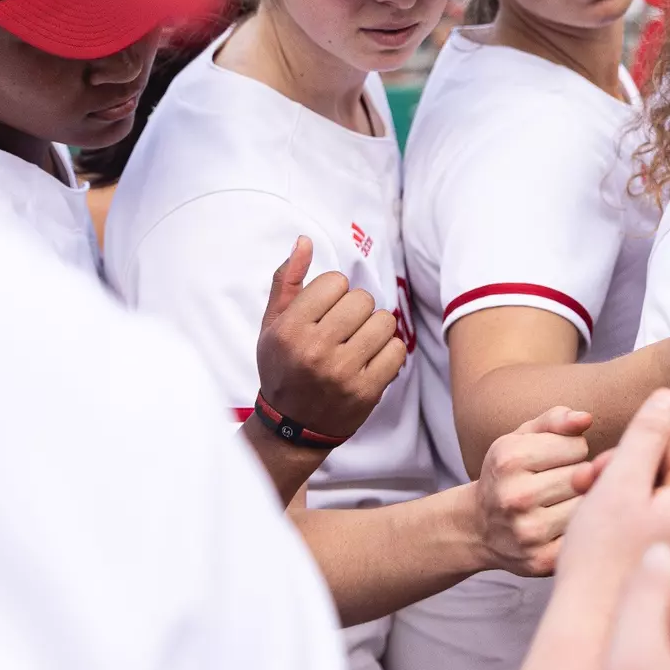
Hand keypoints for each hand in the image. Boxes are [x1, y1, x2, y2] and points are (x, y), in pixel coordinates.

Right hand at [255, 236, 405, 438]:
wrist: (291, 428)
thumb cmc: (283, 368)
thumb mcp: (272, 326)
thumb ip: (287, 281)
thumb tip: (304, 241)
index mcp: (290, 329)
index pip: (335, 281)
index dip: (334, 292)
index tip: (326, 310)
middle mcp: (315, 350)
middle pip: (363, 299)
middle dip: (357, 309)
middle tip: (344, 328)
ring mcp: (342, 372)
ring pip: (385, 322)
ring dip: (376, 328)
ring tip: (359, 342)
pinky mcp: (366, 391)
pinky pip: (397, 350)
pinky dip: (389, 351)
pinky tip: (370, 359)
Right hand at [475, 405, 597, 576]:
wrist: (478, 527)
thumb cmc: (510, 474)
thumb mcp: (522, 438)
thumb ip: (555, 421)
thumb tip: (586, 419)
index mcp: (509, 459)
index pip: (578, 446)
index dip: (572, 451)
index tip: (557, 460)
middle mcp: (515, 496)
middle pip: (584, 476)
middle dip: (579, 475)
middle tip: (558, 484)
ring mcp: (528, 531)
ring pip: (585, 506)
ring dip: (580, 502)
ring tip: (560, 503)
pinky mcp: (541, 560)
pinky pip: (581, 535)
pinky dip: (577, 529)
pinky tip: (561, 526)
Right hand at [556, 389, 669, 597]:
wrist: (591, 630)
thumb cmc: (600, 558)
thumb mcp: (620, 482)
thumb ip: (646, 433)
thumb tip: (669, 396)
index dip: (635, 449)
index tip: (602, 472)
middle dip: (633, 474)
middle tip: (592, 491)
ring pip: (669, 501)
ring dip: (633, 500)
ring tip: (599, 518)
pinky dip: (641, 528)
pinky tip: (613, 544)